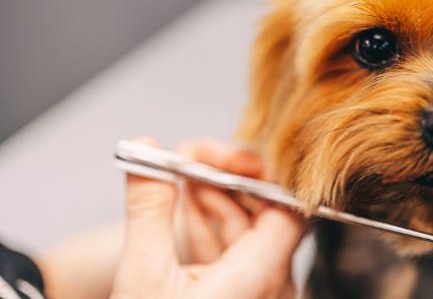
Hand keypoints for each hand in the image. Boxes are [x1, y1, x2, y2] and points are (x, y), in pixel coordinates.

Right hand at [111, 137, 302, 298]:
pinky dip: (212, 227)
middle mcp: (271, 289)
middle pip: (268, 215)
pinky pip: (236, 253)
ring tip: (182, 174)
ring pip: (250, 232)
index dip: (256, 174)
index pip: (286, 209)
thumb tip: (145, 151)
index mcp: (261, 281)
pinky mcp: (240, 298)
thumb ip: (149, 208)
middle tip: (191, 157)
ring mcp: (258, 296)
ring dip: (217, 199)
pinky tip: (187, 206)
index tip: (218, 155)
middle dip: (228, 180)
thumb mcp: (143, 275)